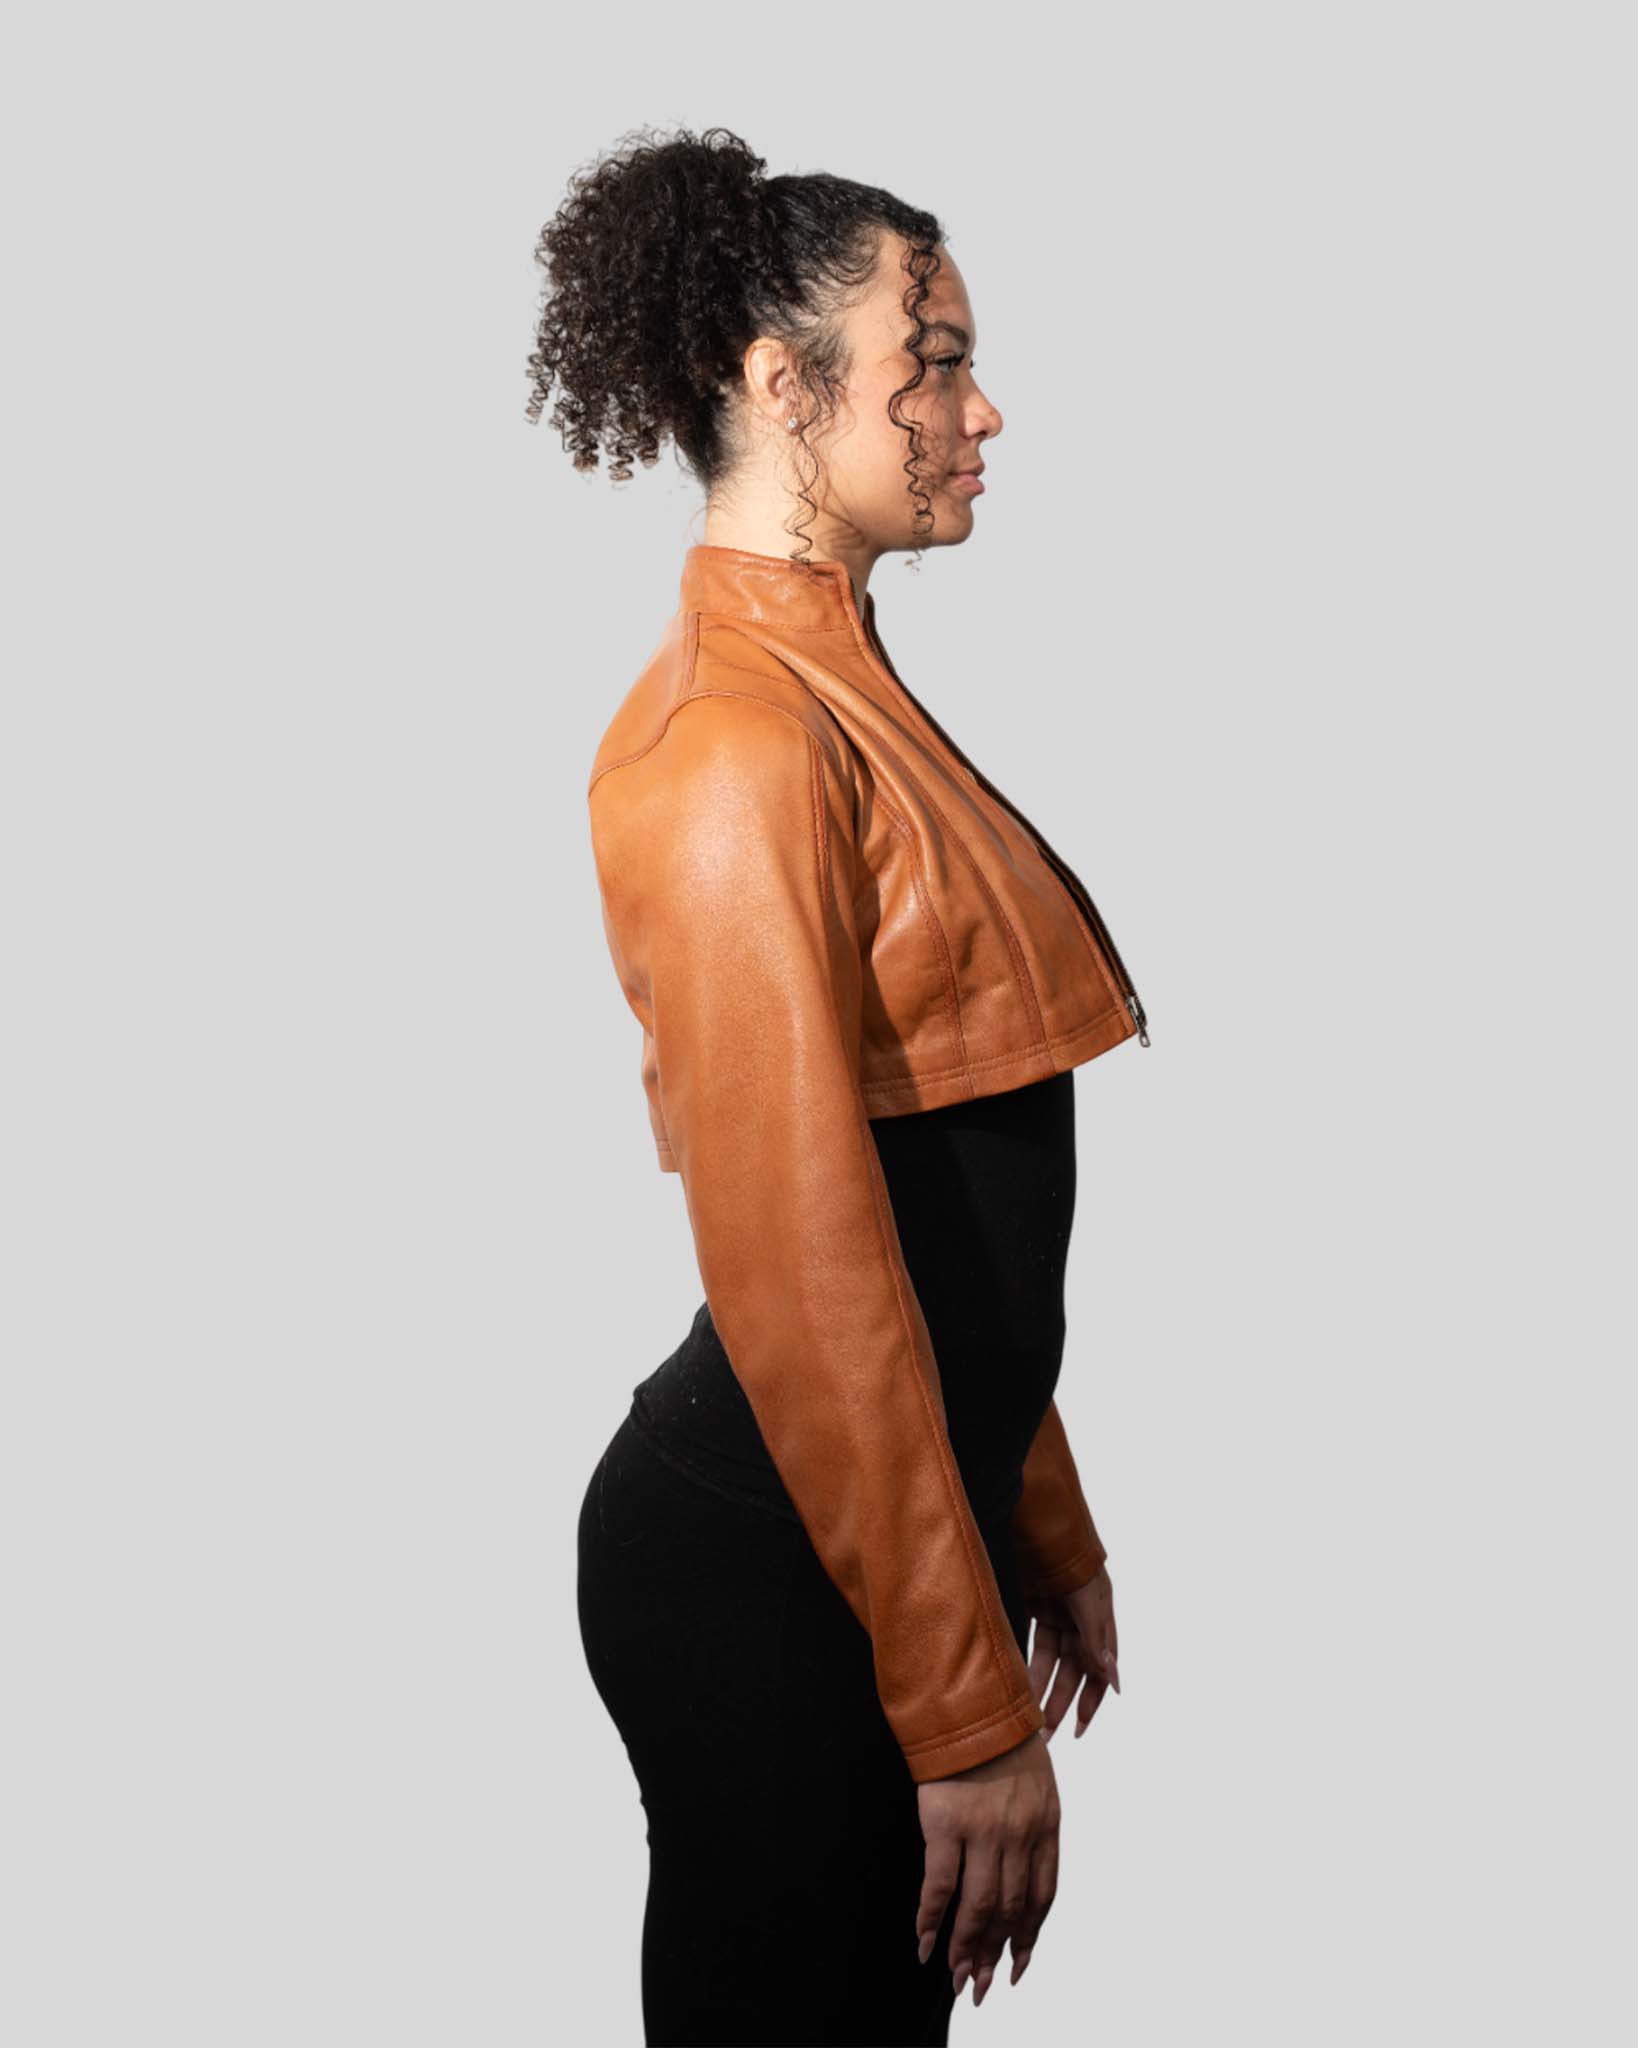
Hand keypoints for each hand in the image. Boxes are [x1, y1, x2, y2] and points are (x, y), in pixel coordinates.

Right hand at [914, 1728, 1058, 2008]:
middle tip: (982, 1987)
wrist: (971, 1700)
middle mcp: (1020, 1835)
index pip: (1042, 1896)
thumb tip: (1024, 1863)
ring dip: (967, 1948)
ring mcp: (984, 1832)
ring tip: (958, 1977)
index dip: (1029, 1936)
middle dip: (996, 1954)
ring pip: (978, 1907)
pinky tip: (925, 1942)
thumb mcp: (1036, 1778)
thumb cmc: (1001, 1735)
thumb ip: (1034, 1820)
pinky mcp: (946, 1825)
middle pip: (1009, 1910)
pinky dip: (931, 1918)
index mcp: (1046, 1823)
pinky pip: (940, 1885)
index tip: (1018, 1965)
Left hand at [1026, 1564, 1120, 1742]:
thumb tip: (1114, 1679)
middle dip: (1059, 1700)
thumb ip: (1096, 1637)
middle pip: (1071, 1668)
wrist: (1033, 1507)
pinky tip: (1014, 1682)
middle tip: (1046, 1734)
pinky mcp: (1028, 1600)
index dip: (1092, 1698)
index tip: (1079, 1730)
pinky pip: (1027, 1638)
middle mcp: (1078, 1615)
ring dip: (1039, 1686)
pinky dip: (1022, 1660)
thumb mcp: (1084, 1595)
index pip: (1098, 1666)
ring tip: (1027, 1716)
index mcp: (1098, 1613)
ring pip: (1047, 1658)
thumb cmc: (1066, 1548)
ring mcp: (1052, 1608)